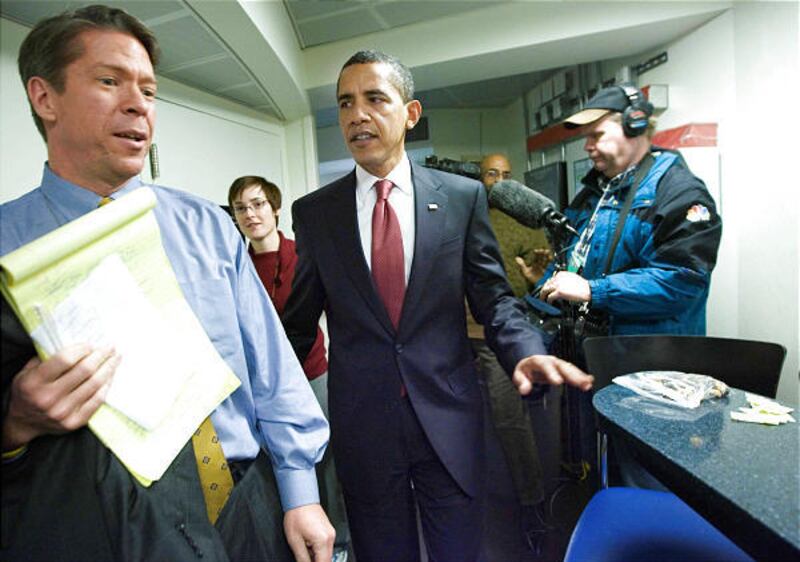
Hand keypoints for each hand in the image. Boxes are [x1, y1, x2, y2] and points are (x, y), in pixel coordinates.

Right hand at [2, 344, 119, 450]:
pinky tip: (110, 376)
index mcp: (34, 382)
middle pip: (85, 371)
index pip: (65, 360)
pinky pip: (97, 400)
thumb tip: (76, 343)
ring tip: (115, 359)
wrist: (24, 423)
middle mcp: (48, 398)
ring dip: (109, 368)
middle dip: (101, 355)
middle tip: (110, 347)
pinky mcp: (74, 422)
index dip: (82, 349)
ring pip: (95, 384)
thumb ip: (47, 358)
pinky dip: (107, 385)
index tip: (91, 344)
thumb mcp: (27, 372)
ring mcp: (63, 412)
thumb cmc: (28, 392)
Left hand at [283, 503, 334, 561]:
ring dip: (317, 556)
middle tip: (305, 557)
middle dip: (316, 561)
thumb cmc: (297, 515)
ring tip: (305, 548)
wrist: (301, 498)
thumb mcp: (295, 541)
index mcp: (323, 540)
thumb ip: (302, 558)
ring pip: (327, 554)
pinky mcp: (329, 531)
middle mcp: (330, 537)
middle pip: (327, 560)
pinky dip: (318, 549)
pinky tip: (308, 544)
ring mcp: (331, 533)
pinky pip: (326, 546)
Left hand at [512, 355, 592, 395]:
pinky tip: (589, 380)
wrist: (530, 363)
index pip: (546, 366)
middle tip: (581, 384)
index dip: (553, 373)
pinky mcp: (564, 369)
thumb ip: (521, 382)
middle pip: (563, 367)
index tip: (558, 382)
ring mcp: (559, 364)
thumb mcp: (519, 375)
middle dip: (573, 375)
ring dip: (580, 376)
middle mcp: (551, 361)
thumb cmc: (526, 369)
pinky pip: (574, 370)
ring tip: (588, 384)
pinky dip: (582, 375)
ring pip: (571, 368)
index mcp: (539, 361)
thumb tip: (524, 389)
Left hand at [515, 248, 552, 284]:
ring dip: (547, 256)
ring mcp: (542, 268)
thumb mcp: (524, 271)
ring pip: (545, 260)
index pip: (536, 257)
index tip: (536, 251)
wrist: (533, 286)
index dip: (537, 253)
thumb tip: (516, 258)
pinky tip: (550, 258)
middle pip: (541, 257)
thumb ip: (521, 264)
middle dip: (543, 253)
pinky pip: (548, 265)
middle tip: (545, 250)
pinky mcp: (545, 271)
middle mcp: (538, 265)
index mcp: (533, 264)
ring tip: (548, 252)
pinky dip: (549, 261)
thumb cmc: (528, 278)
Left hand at [539, 271, 590, 303]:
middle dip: (543, 291)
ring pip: (545, 290)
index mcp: (561, 274)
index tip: (547, 290)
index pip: (550, 280)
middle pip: (546, 284)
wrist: (588, 289)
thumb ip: (563, 280)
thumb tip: (558, 286)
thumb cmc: (583, 286)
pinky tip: (549, 303)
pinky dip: (548, 301)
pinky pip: (549, 297)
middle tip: (542, 296)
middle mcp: (558, 278)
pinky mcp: (559, 292)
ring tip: (543, 300)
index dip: (547, 286)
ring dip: (543, 296)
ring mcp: (558, 285)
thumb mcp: (571, 278)